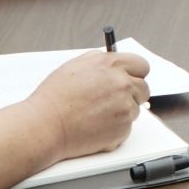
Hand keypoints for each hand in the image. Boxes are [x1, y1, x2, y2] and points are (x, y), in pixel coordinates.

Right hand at [27, 50, 150, 158]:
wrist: (45, 126)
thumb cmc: (55, 98)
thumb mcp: (75, 65)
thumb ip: (99, 60)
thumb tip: (113, 61)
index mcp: (112, 65)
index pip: (142, 65)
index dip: (135, 73)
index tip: (131, 78)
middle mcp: (122, 84)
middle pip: (144, 88)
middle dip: (132, 94)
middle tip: (113, 100)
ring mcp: (125, 107)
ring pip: (135, 109)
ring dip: (122, 112)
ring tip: (96, 114)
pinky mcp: (123, 128)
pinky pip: (127, 127)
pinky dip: (115, 128)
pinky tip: (96, 126)